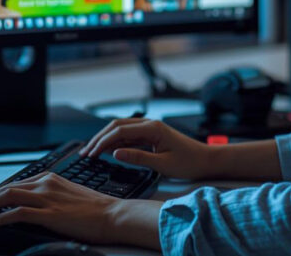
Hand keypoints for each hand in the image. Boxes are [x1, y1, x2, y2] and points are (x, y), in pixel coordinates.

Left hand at [0, 172, 122, 244]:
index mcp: (51, 178)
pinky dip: (0, 217)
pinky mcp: (49, 213)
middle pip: (6, 188)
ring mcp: (47, 198)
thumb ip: (49, 197)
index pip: (15, 184)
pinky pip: (17, 213)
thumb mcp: (69, 196)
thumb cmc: (96, 210)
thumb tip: (32, 207)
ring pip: (7, 197)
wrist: (114, 215)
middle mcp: (46, 184)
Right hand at [79, 118, 214, 180]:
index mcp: (152, 128)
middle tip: (85, 152)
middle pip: (117, 126)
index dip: (103, 141)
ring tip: (90, 151)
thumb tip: (116, 153)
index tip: (91, 153)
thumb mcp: (163, 164)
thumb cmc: (189, 162)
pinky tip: (106, 151)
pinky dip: (115, 143)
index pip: (120, 130)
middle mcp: (149, 125)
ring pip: (121, 130)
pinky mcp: (150, 137)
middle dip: (99, 138)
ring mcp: (149, 130)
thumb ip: (138, 158)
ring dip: (105, 140)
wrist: (206, 160)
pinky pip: (128, 137)